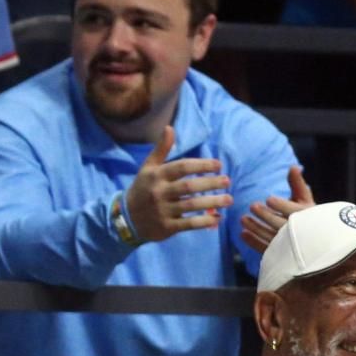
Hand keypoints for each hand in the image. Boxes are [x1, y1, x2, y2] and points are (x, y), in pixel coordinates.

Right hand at [125, 127, 232, 244]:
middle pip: (189, 186)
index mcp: (157, 175)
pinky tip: (218, 218)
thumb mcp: (148, 168)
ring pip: (191, 205)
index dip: (202, 165)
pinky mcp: (166, 227)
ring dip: (212, 202)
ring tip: (229, 199)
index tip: (219, 165)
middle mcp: (159, 192)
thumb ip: (161, 149)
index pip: (182, 167)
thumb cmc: (143, 188)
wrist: (126, 218)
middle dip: (210, 183)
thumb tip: (170, 128)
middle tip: (227, 180)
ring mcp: (163, 211)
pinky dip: (204, 222)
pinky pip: (188, 224)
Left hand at [242, 165, 314, 251]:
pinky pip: (264, 248)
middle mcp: (297, 232)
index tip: (269, 199)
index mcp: (306, 217)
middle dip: (265, 215)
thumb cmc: (308, 215)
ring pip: (269, 236)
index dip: (280, 205)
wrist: (314, 240)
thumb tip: (294, 167)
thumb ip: (297, 184)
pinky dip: (253, 242)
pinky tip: (243, 234)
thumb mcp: (305, 198)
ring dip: (255, 228)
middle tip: (252, 206)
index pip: (292, 211)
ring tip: (242, 219)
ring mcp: (287, 245)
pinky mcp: (279, 254)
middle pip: (279, 223)